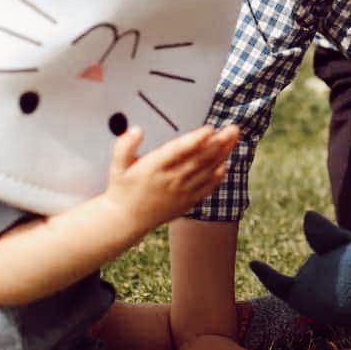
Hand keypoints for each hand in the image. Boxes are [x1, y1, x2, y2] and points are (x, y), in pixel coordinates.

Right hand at [103, 123, 239, 228]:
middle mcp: (170, 180)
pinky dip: (216, 177)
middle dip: (218, 143)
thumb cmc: (122, 189)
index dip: (195, 140)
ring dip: (222, 155)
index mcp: (153, 168)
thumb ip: (124, 145)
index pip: (178, 151)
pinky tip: (225, 164)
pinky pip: (205, 188)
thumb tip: (137, 130)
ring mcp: (180, 192)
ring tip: (233, 139)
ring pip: (206, 171)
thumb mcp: (117, 165)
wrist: (124, 220)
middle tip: (233, 129)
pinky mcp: (186, 202)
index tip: (210, 129)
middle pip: (199, 159)